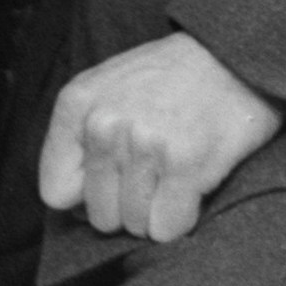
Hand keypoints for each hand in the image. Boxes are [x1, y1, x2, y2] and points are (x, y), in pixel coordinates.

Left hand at [39, 31, 282, 241]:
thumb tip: (71, 205)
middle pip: (100, 214)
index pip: (55, 190)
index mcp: (77, 104)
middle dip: (126, 208)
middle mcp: (104, 124)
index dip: (84, 197)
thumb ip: (79, 137)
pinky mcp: (185, 163)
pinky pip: (166, 228)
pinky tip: (191, 188)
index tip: (110, 184)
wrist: (230, 57)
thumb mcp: (104, 89)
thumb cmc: (166, 80)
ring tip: (172, 176)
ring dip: (155, 214)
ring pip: (134, 226)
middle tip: (151, 178)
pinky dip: (181, 220)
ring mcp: (143, 144)